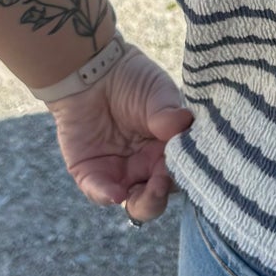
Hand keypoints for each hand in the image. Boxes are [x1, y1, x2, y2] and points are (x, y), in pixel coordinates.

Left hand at [47, 43, 193, 223]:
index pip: (181, 172)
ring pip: (134, 203)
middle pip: (159, 196)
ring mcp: (119, 173)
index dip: (184, 174)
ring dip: (142, 204)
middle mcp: (147, 166)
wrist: (92, 71)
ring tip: (148, 193)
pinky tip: (116, 193)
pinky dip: (108, 195)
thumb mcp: (157, 92)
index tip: (184, 166)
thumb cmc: (132, 79)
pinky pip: (100, 192)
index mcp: (168, 149)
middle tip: (161, 182)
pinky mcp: (91, 174)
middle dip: (162, 196)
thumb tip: (184, 123)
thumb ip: (168, 113)